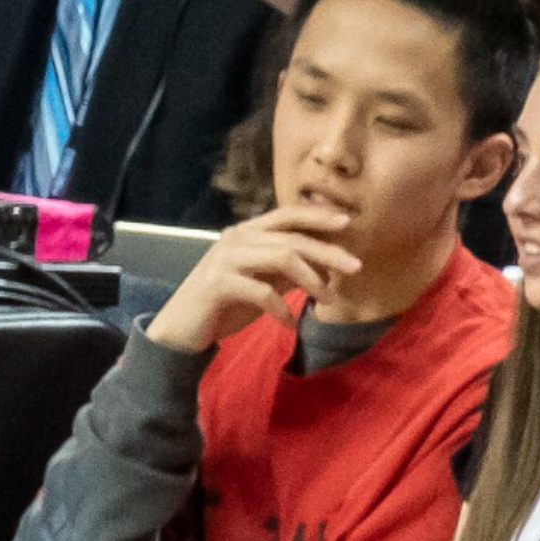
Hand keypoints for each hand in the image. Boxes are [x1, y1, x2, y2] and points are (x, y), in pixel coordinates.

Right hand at [144, 203, 360, 354]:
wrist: (183, 325)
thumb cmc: (225, 303)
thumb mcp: (263, 281)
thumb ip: (287, 270)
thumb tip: (326, 264)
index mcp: (246, 233)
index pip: (286, 215)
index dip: (316, 215)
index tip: (347, 221)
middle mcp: (236, 239)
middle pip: (291, 238)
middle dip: (327, 251)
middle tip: (356, 267)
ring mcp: (226, 259)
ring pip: (281, 257)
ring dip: (312, 279)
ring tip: (329, 300)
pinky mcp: (219, 283)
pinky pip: (262, 291)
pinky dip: (282, 308)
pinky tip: (289, 323)